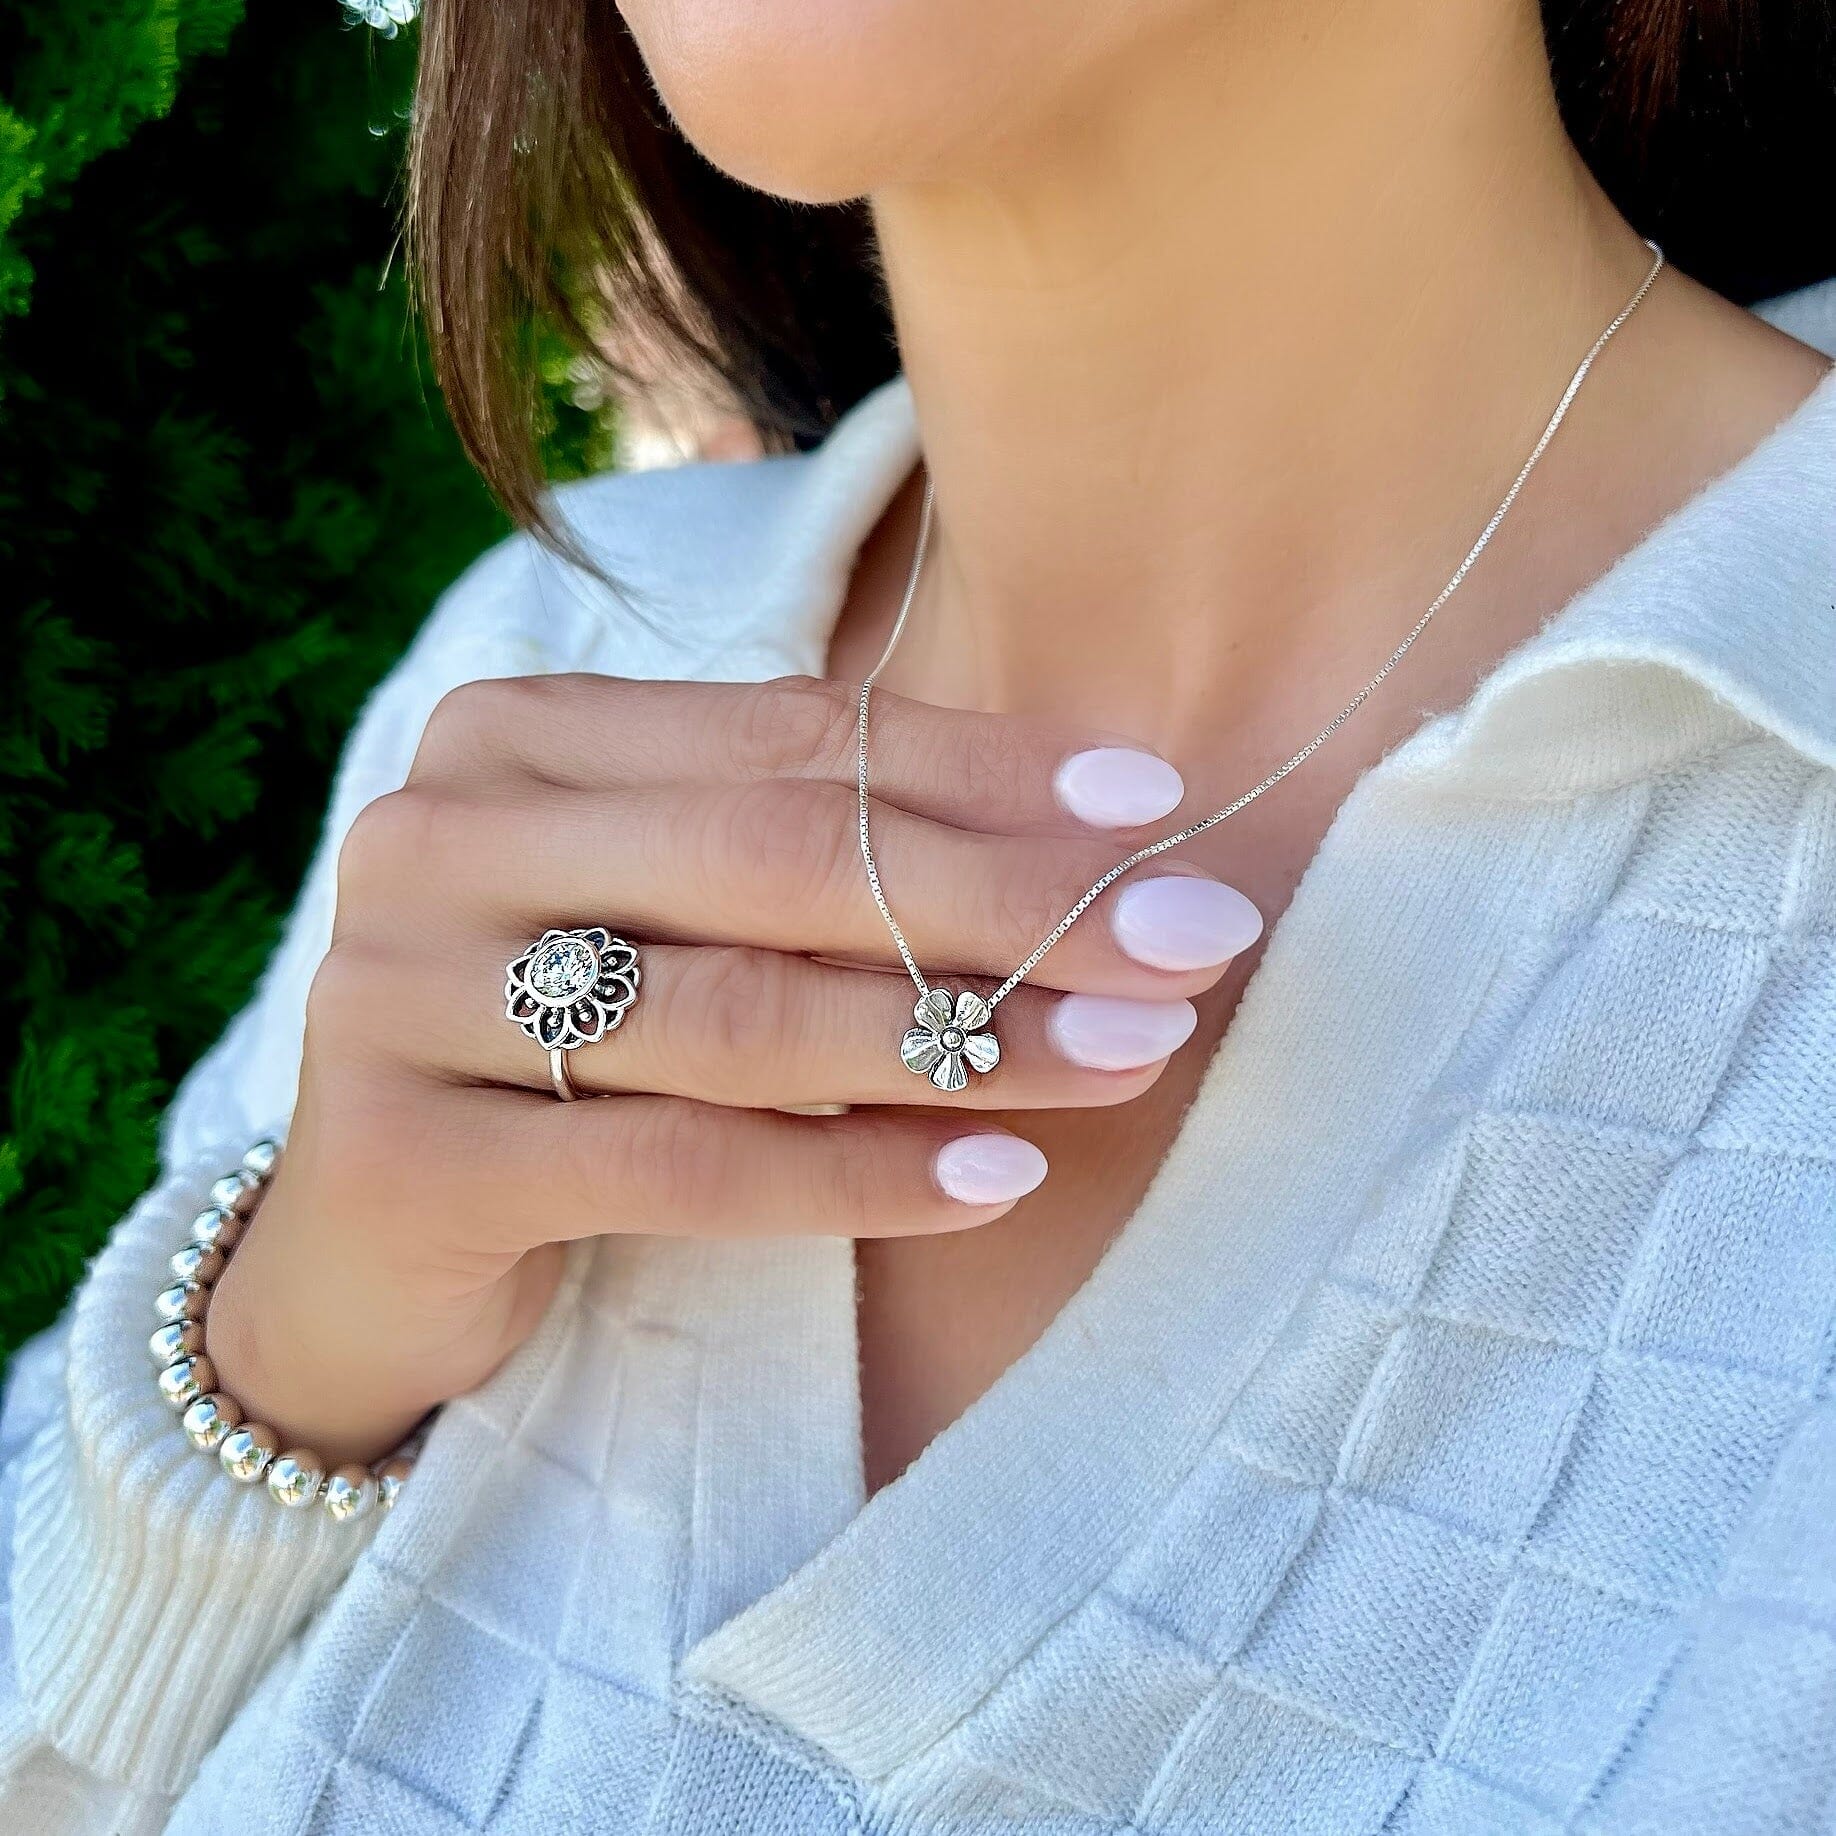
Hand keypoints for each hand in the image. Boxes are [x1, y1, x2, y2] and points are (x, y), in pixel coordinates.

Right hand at [205, 675, 1261, 1463]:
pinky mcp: (405, 1157)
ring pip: (736, 1013)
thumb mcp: (675, 925)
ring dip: (964, 1039)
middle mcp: (437, 838)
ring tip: (1131, 1053)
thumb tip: (1094, 838)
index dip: (978, 770)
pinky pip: (678, 1161)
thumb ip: (811, 864)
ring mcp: (400, 995)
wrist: (366, 1245)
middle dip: (1007, 899)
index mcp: (511, 740)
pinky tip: (996, 1176)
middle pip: (773, 860)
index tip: (1151, 803)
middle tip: (1192, 935)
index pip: (785, 736)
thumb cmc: (566, 1052)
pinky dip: (853, 1171)